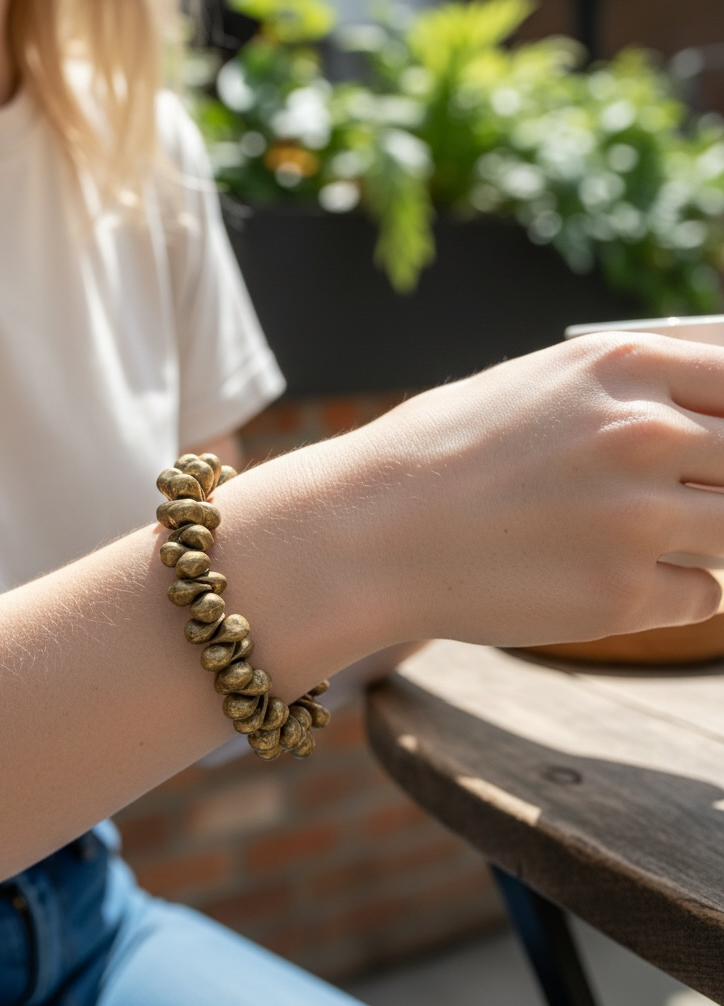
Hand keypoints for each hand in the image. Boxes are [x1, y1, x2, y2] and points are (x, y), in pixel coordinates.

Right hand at [349, 331, 723, 647]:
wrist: (361, 532)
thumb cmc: (433, 455)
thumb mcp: (535, 388)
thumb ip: (628, 393)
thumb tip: (705, 422)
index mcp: (620, 365)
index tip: (720, 449)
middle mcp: (642, 435)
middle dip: (721, 484)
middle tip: (684, 499)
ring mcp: (635, 519)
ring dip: (709, 538)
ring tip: (646, 537)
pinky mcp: (619, 597)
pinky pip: (702, 594)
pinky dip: (672, 590)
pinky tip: (608, 576)